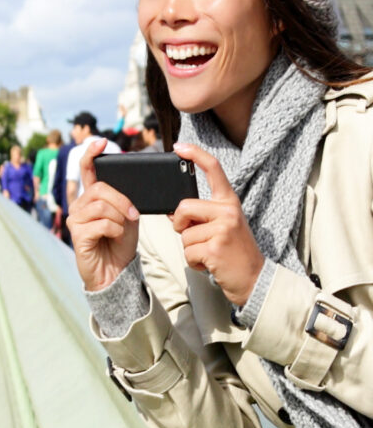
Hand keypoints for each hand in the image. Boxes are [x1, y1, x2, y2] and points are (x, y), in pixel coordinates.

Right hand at [67, 138, 139, 291]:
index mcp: (91, 197)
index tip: (101, 142)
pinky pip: (101, 223)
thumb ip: (123, 198)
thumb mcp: (127, 216)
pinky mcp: (76, 234)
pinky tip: (114, 237)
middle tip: (133, 215)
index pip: (87, 169)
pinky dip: (114, 230)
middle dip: (122, 200)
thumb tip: (128, 187)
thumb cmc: (120, 243)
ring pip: (102, 206)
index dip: (91, 153)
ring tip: (122, 229)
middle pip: (100, 188)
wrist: (116, 271)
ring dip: (120, 217)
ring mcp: (75, 219)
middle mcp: (79, 205)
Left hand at [171, 143, 263, 305]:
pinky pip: (188, 252)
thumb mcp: (224, 225)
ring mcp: (223, 229)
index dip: (194, 154)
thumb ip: (202, 214)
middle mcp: (228, 211)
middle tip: (195, 237)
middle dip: (180, 225)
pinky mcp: (215, 249)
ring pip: (183, 234)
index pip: (213, 168)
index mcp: (229, 201)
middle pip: (184, 207)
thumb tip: (172, 211)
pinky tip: (209, 264)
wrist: (255, 280)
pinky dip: (194, 262)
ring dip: (190, 248)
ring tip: (210, 253)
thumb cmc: (234, 251)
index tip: (178, 146)